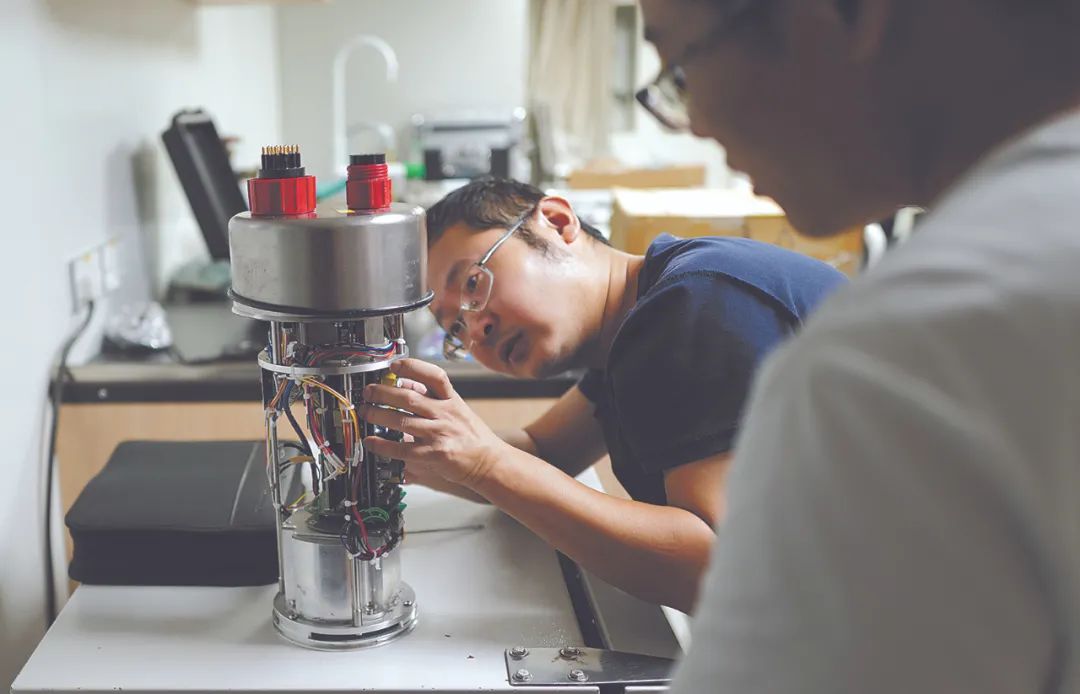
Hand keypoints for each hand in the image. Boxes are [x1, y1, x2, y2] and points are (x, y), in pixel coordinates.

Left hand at [360, 358, 507, 488]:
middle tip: (369, 392)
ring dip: (377, 416)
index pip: (433, 375)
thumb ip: (431, 396)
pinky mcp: (434, 454)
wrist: (488, 461)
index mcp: (451, 399)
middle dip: (383, 392)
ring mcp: (439, 433)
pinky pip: (403, 449)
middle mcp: (445, 414)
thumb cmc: (471, 436)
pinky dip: (383, 445)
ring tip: (365, 413)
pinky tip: (372, 442)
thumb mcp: (456, 408)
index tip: (393, 366)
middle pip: (409, 397)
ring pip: (401, 421)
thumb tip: (405, 383)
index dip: (412, 367)